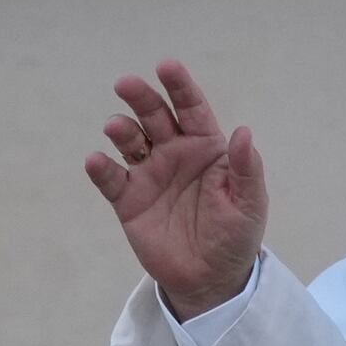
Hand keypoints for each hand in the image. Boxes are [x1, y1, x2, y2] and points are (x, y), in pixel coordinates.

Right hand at [81, 59, 266, 317]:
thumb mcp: (249, 204)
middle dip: (141, 97)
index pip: (191, 108)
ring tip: (117, 129)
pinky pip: (110, 179)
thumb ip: (245, 168)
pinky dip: (100, 168)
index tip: (166, 66)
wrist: (210, 279)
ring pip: (129, 140)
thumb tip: (242, 131)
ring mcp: (148, 175)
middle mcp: (174, 153)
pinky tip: (96, 161)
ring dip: (121, 130)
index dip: (179, 86)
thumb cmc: (235, 236)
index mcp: (205, 148)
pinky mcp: (128, 200)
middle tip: (126, 84)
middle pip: (154, 116)